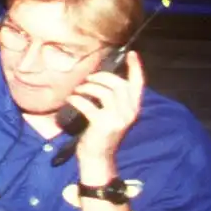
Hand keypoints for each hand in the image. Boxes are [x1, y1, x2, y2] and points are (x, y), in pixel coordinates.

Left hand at [66, 51, 144, 172]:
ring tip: (79, 89)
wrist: (98, 157)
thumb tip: (99, 77)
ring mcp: (118, 119)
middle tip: (88, 78)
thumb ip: (113, 99)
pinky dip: (77, 99)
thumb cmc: (101, 132)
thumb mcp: (113, 114)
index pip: (139, 85)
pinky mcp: (103, 125)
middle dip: (102, 77)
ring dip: (88, 87)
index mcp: (134, 108)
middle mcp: (130, 113)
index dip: (136, 68)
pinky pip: (88, 105)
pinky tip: (70, 99)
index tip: (131, 53)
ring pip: (105, 92)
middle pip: (119, 84)